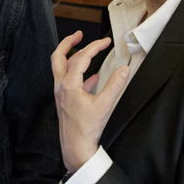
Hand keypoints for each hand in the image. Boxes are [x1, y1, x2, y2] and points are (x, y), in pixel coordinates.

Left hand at [51, 31, 129, 172]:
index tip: (107, 42)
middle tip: (79, 34)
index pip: (81, 58)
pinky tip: (93, 77)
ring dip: (72, 57)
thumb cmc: (87, 129)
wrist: (76, 148)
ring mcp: (61, 94)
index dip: (95, 47)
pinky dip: (79, 74)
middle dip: (68, 43)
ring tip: (85, 51)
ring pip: (61, 69)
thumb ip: (115, 85)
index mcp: (69, 84)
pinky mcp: (65, 102)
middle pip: (59, 57)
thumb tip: (124, 69)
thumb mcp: (105, 105)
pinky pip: (69, 82)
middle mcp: (61, 87)